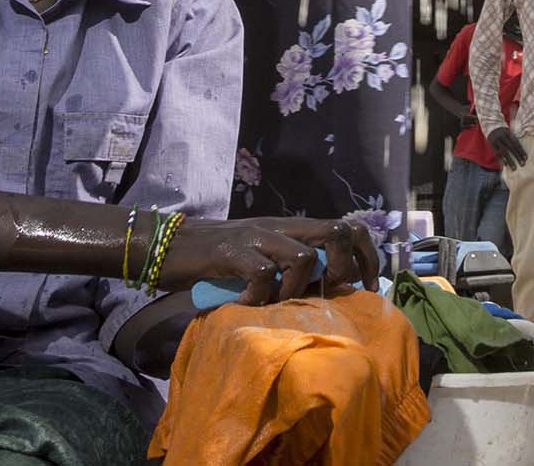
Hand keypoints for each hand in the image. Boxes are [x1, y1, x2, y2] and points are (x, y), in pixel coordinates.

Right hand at [162, 215, 379, 304]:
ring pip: (302, 257)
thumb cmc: (213, 259)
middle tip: (328, 296)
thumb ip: (288, 268)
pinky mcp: (231, 251)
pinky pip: (262, 274)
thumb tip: (325, 291)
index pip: (347, 228)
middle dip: (343, 270)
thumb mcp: (259, 259)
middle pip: (336, 232)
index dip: (366, 256)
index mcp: (290, 229)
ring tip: (277, 304)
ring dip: (296, 289)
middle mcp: (278, 227)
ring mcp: (256, 237)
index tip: (368, 287)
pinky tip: (245, 305)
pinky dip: (260, 297)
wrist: (165, 245)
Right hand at [487, 127, 528, 169]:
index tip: (526, 158)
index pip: (516, 143)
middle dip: (517, 156)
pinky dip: (501, 159)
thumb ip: (514, 139)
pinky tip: (505, 165)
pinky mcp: (491, 145)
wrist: (490, 125)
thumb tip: (521, 151)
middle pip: (511, 148)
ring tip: (514, 168)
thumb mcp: (509, 132)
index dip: (521, 150)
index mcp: (509, 133)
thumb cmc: (503, 131)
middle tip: (522, 164)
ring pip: (504, 152)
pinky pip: (497, 153)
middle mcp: (503, 137)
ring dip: (510, 161)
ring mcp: (497, 141)